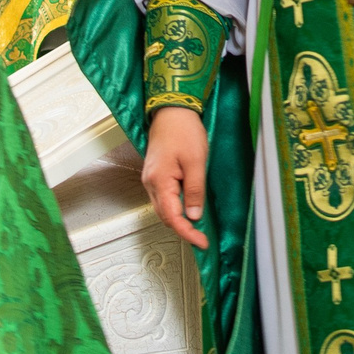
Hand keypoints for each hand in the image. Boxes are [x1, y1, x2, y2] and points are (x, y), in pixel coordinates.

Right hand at [142, 106, 209, 247]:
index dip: (187, 233)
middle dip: (183, 229)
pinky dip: (175, 208)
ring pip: (163, 209)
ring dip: (179, 219)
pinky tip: (188, 208)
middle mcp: (150, 183)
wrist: (172, 111)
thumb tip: (194, 215)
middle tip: (202, 237)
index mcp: (159, 181)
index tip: (201, 242)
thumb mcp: (196, 161)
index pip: (172, 217)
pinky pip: (163, 198)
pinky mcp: (155, 175)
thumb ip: (195, 190)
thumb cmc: (184, 131)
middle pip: (165, 216)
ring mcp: (151, 179)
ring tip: (197, 226)